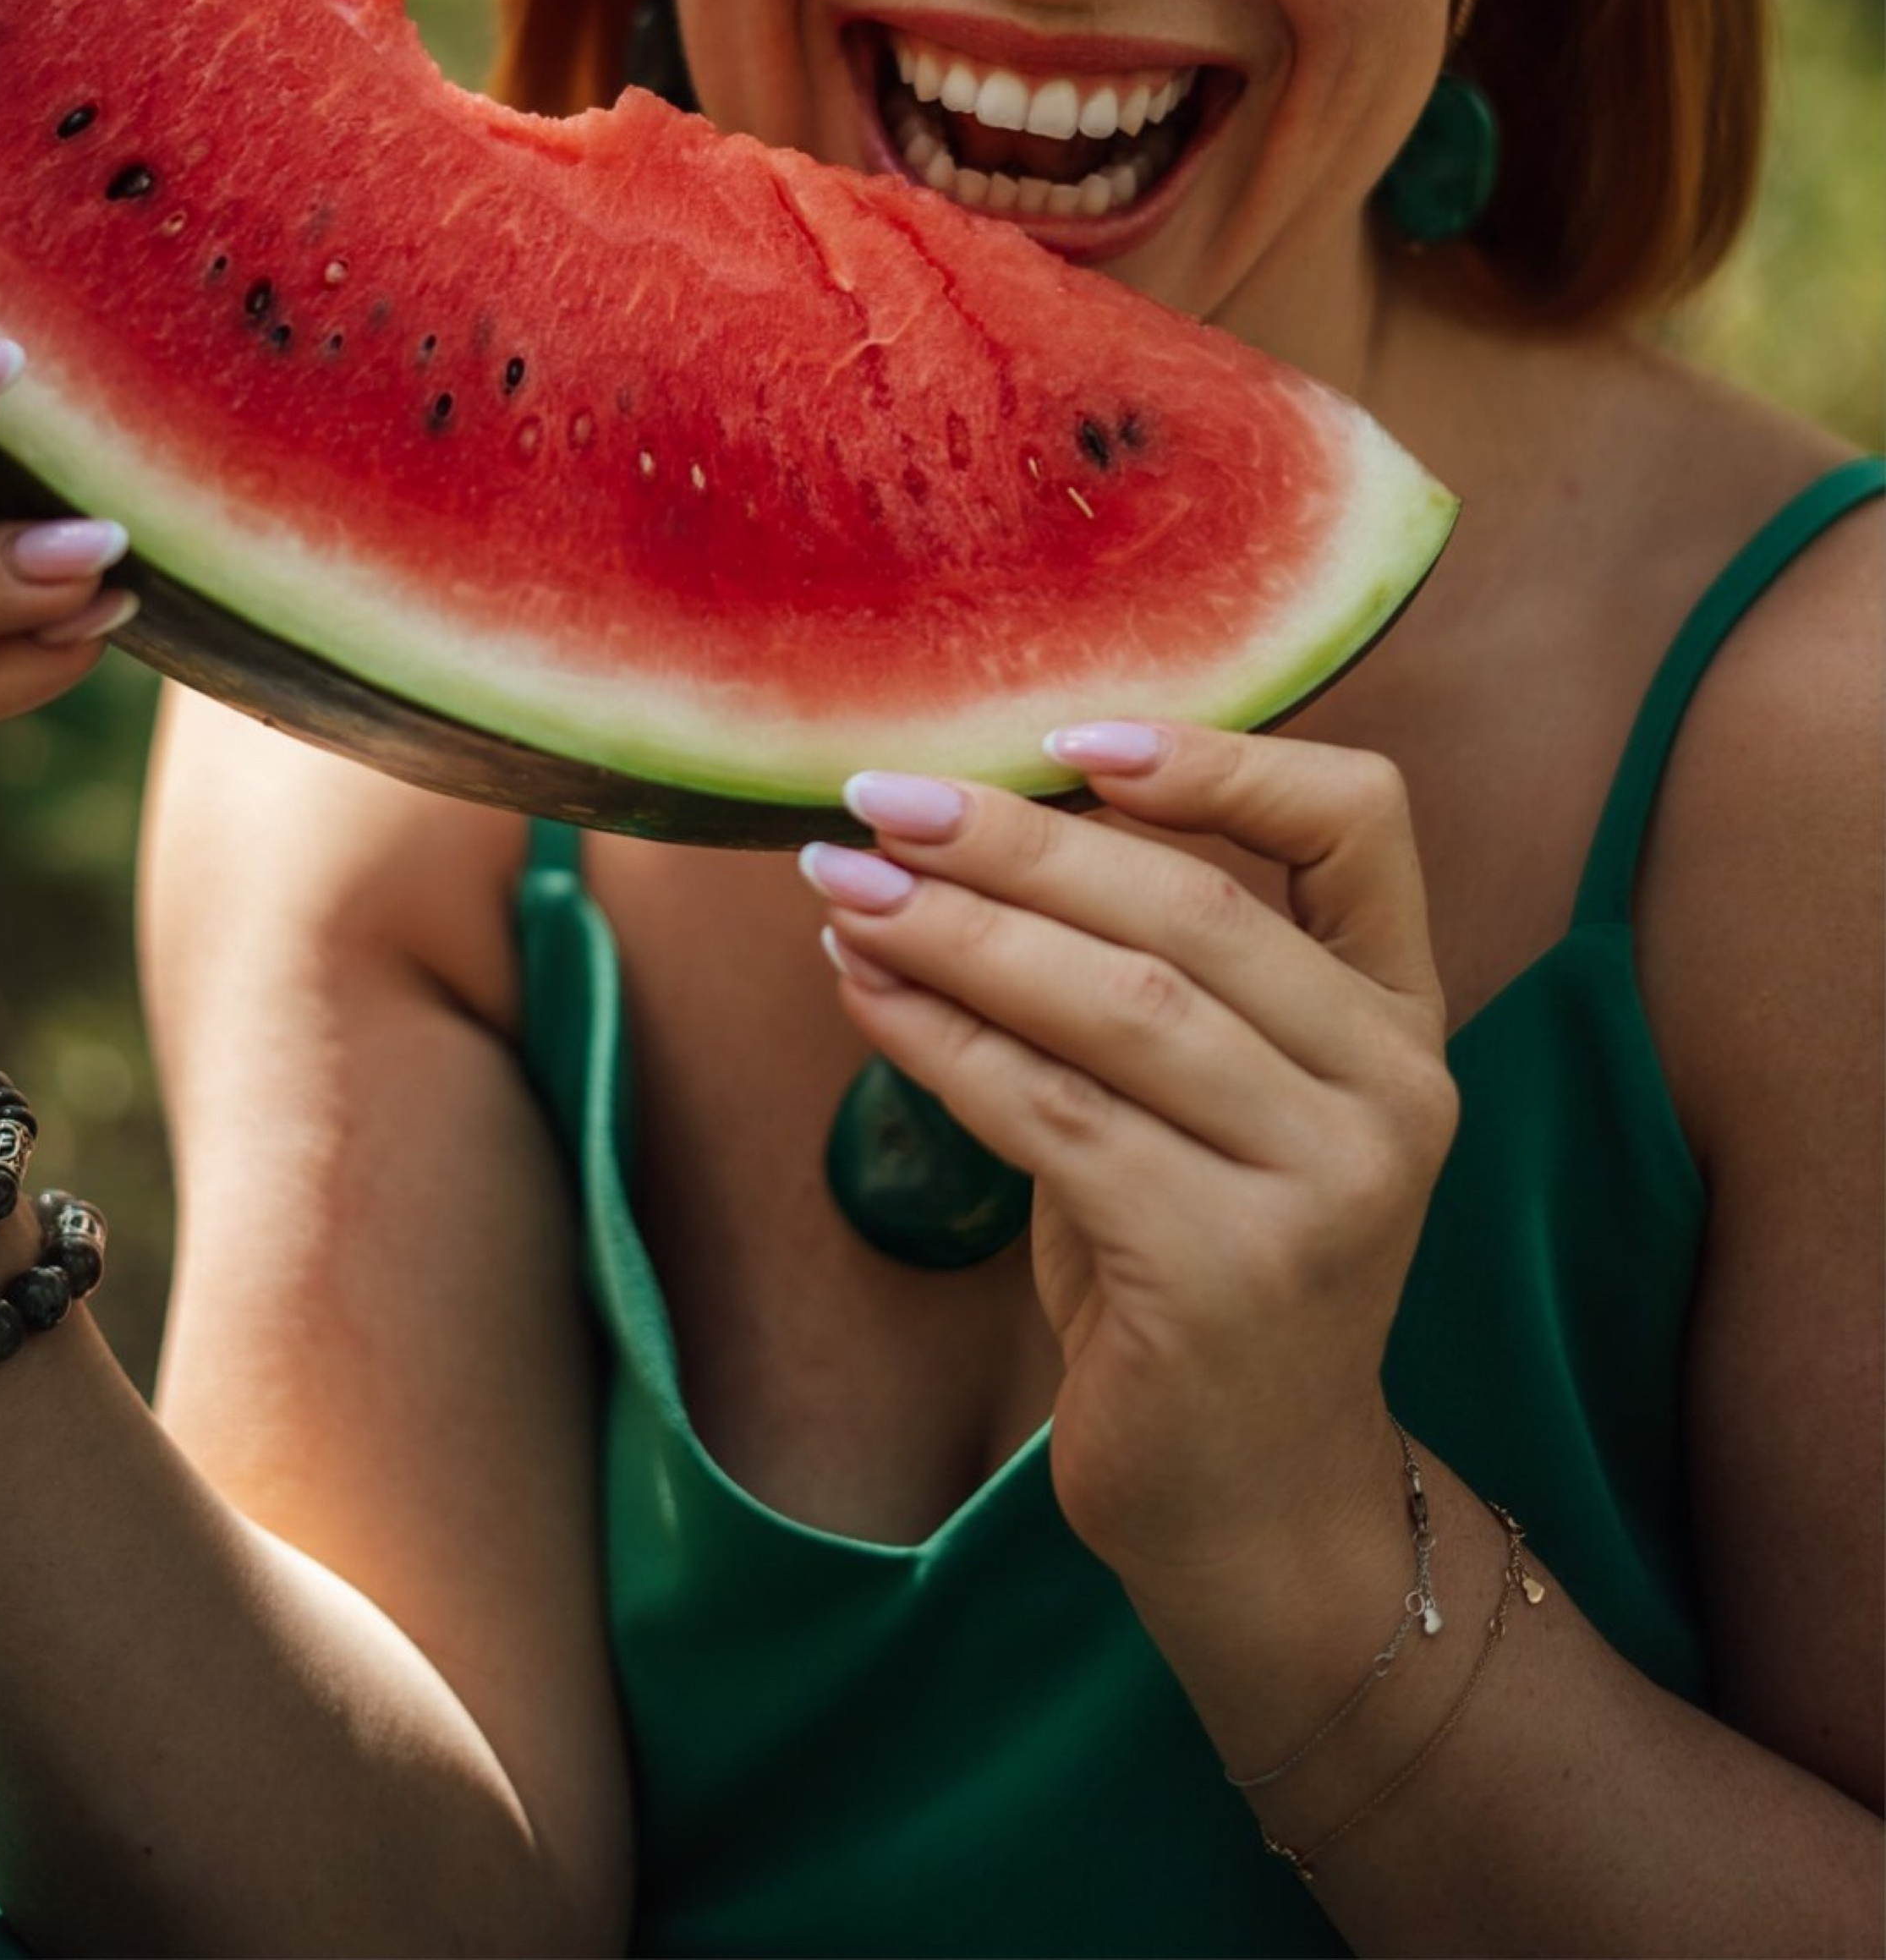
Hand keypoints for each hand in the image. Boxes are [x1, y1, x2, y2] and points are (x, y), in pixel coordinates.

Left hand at [804, 724, 1458, 1610]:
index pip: (1360, 819)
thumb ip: (1148, 969)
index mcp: (1401, 1017)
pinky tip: (863, 992)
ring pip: (1113, 1003)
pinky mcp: (1225, 1269)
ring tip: (839, 885)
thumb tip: (950, 827)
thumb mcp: (1211, 1102)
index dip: (1221, 756)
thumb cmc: (1202, 1266)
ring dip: (954, 932)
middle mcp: (1392, 1089)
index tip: (1070, 733)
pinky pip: (1049, 1113)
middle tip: (880, 800)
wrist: (1253, 1506)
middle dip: (1017, 840)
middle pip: (1190, 907)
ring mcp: (1325, 1184)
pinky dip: (939, 1040)